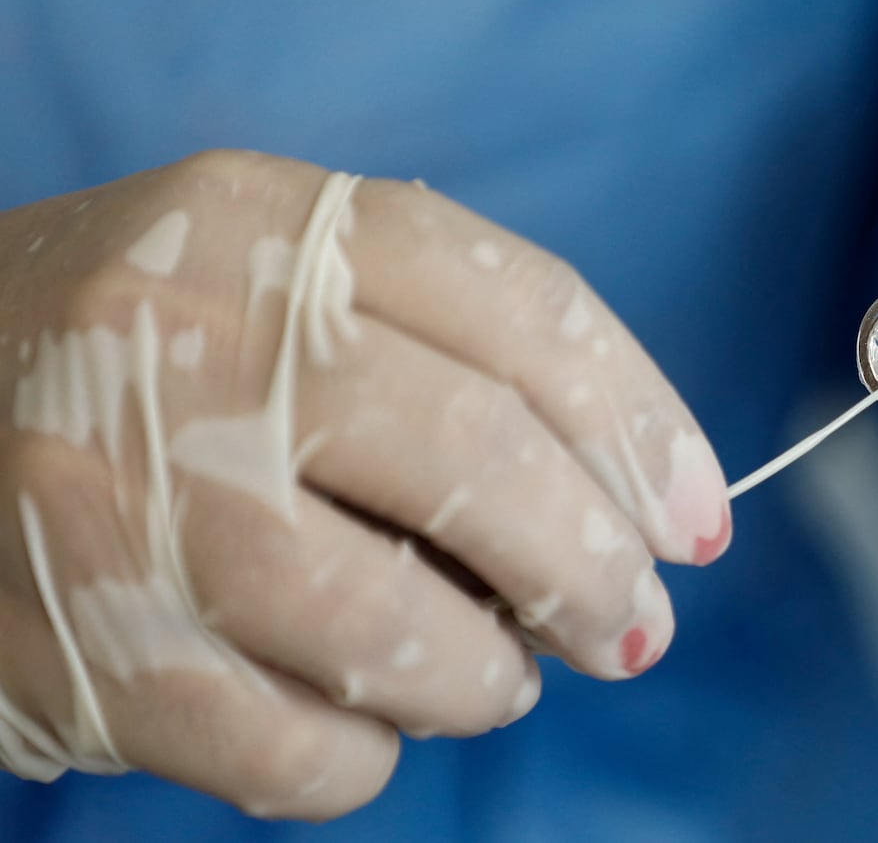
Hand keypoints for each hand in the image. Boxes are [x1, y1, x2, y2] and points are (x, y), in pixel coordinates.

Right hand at [0, 151, 729, 816]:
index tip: (698, 522)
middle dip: (593, 569)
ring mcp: (114, 495)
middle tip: (633, 624)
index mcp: (273, 226)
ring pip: (391, 631)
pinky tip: (361, 717)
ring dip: (485, 678)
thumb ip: (469, 357)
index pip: (521, 310)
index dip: (642, 429)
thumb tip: (652, 507)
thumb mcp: (305, 289)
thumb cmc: (178, 354)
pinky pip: (294, 751)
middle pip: (476, 464)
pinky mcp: (72, 650)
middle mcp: (186, 339)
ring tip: (492, 672)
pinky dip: (367, 758)